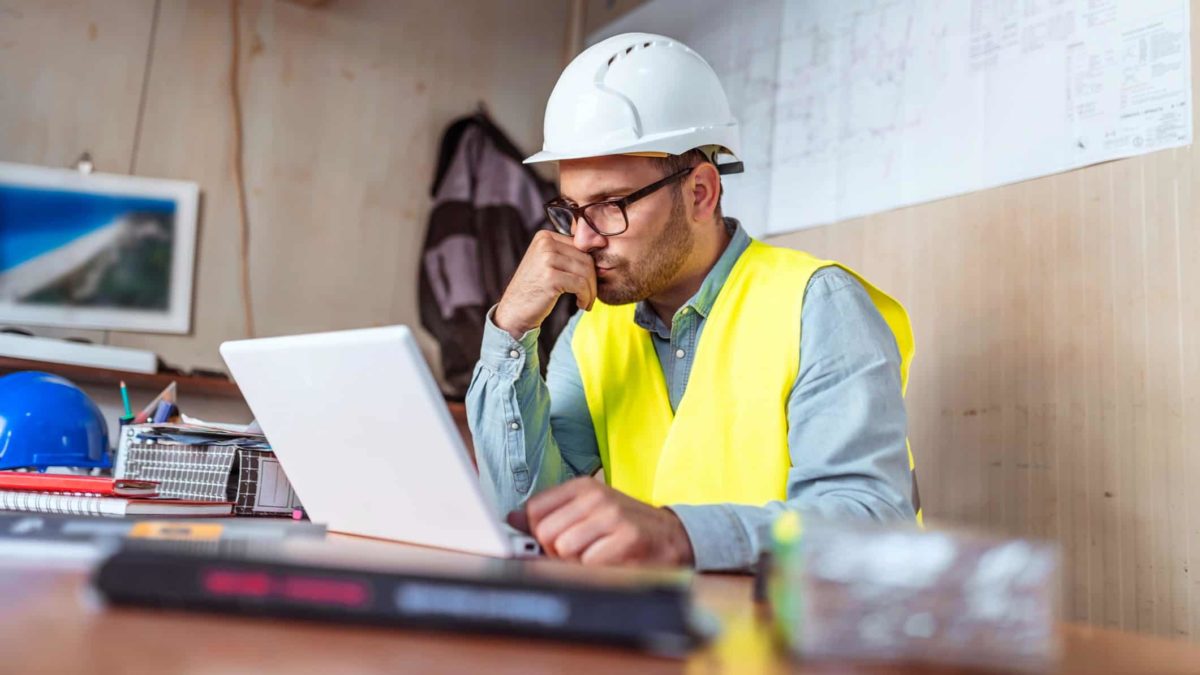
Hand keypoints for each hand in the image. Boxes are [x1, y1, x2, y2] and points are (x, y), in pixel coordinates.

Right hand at [493, 230, 596, 338]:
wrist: (513, 312)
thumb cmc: (535, 291)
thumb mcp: (548, 264)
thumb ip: (567, 254)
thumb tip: (601, 244)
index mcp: (545, 237)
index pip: (581, 247)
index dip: (590, 266)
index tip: (590, 283)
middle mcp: (545, 243)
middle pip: (586, 258)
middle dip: (593, 280)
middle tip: (590, 296)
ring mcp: (546, 259)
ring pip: (586, 271)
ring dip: (591, 291)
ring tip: (586, 302)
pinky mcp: (550, 277)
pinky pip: (581, 284)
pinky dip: (585, 297)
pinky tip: (581, 305)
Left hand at [509, 477, 694, 566]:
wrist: (672, 537)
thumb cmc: (624, 527)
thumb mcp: (587, 512)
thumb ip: (551, 514)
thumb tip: (512, 519)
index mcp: (582, 487)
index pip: (534, 510)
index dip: (538, 534)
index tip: (552, 541)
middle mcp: (597, 497)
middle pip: (545, 533)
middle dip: (556, 552)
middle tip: (579, 553)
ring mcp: (613, 516)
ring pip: (564, 549)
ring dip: (576, 563)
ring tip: (596, 557)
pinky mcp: (628, 538)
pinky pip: (589, 563)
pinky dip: (595, 570)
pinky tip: (610, 562)